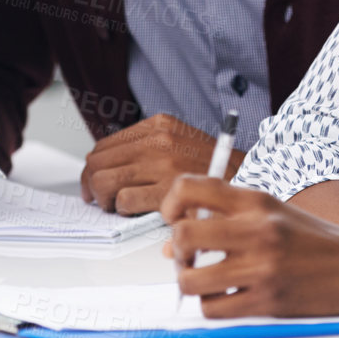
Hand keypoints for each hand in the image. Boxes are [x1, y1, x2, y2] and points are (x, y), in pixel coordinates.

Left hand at [79, 113, 243, 214]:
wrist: (246, 179)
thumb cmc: (211, 168)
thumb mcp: (180, 142)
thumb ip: (147, 148)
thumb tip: (108, 165)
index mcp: (158, 125)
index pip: (105, 145)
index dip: (94, 167)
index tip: (94, 182)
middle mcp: (158, 140)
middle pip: (98, 161)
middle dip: (92, 184)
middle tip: (96, 200)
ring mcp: (162, 163)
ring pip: (104, 181)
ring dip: (104, 199)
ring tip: (114, 207)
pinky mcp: (168, 189)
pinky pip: (124, 200)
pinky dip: (123, 210)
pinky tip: (134, 212)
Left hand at [159, 176, 338, 317]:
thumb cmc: (316, 239)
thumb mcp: (273, 214)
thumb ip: (224, 220)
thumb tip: (170, 246)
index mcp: (256, 201)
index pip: (191, 188)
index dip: (170, 204)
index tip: (173, 219)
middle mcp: (257, 230)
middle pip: (183, 234)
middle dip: (175, 249)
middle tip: (186, 256)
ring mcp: (262, 267)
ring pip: (191, 278)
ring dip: (188, 282)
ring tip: (202, 280)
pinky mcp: (269, 300)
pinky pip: (215, 309)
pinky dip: (211, 306)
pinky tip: (224, 298)